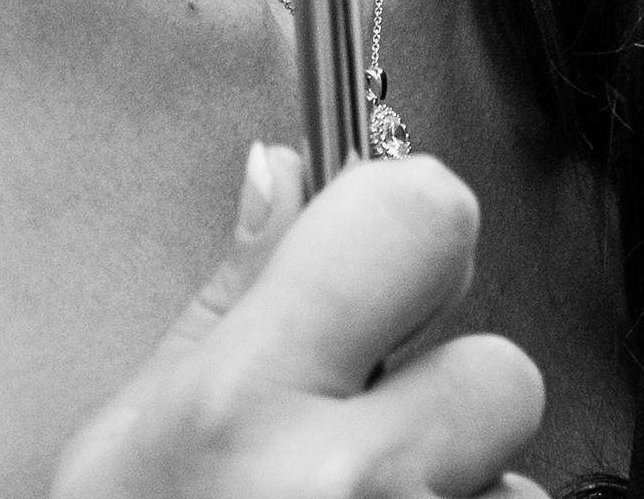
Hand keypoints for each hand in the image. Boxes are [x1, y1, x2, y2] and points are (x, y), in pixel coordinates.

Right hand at [53, 145, 549, 498]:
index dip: (413, 234)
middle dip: (449, 411)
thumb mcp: (128, 452)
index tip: (388, 271)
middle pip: (503, 373)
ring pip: (515, 496)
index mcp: (242, 405)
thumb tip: (279, 177)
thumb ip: (225, 307)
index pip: (417, 217)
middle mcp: (345, 486)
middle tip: (365, 455)